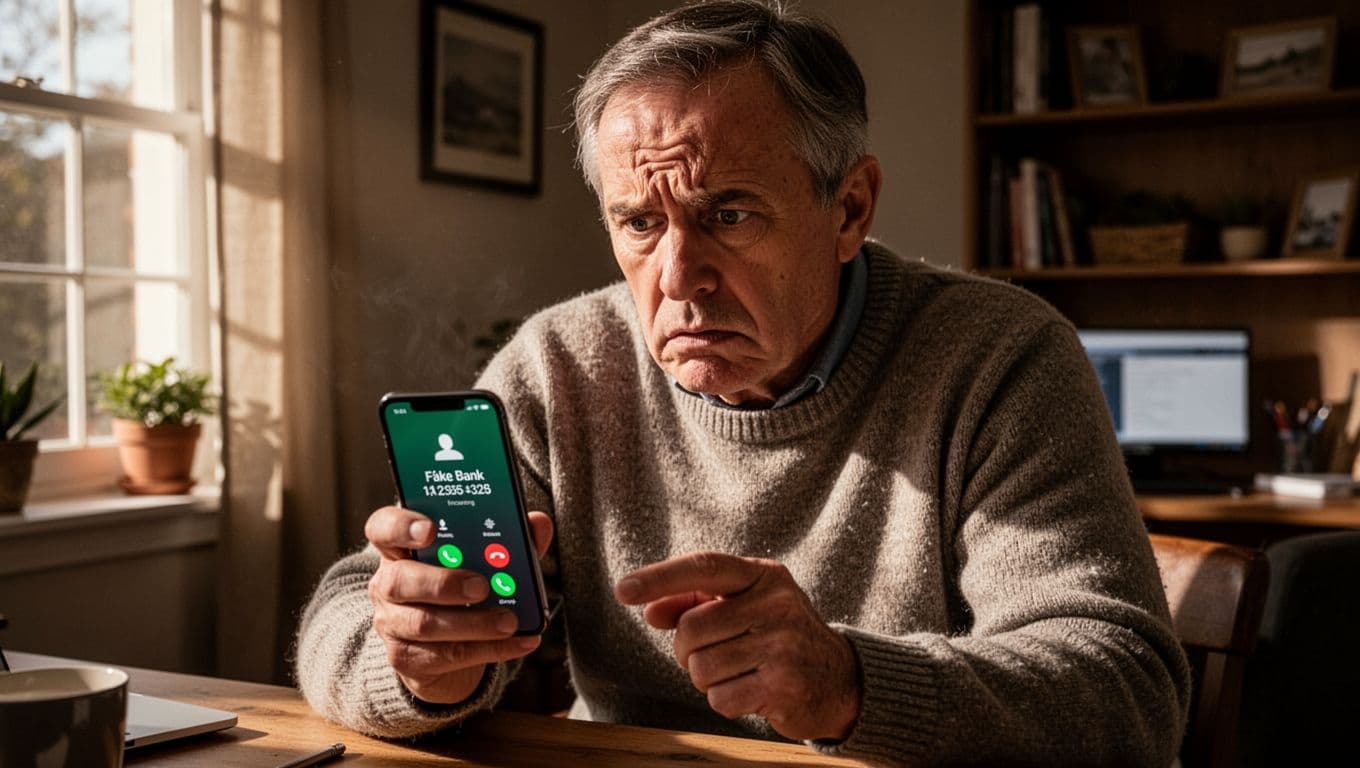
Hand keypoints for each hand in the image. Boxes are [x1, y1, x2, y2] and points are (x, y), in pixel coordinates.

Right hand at [365, 506, 552, 703]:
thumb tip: (538, 522)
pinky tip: (520, 641)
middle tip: (482, 587)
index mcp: (401, 548)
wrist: (442, 650)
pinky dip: (490, 649)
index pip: (383, 528)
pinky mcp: (406, 659)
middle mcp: (387, 584)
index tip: (430, 529)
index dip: (401, 526)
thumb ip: (509, 540)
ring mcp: (392, 623)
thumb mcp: (482, 560)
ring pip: (424, 624)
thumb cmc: (461, 589)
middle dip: (444, 583)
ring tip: (510, 621)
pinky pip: (446, 656)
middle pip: (400, 580)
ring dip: (474, 623)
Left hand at [615, 552, 860, 740]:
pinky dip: (725, 700)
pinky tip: (751, 690)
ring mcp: (783, 645)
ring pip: (700, 667)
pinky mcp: (784, 686)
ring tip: (737, 671)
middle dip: (687, 649)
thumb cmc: (778, 636)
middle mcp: (777, 604)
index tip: (623, 590)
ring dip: (707, 678)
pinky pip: (720, 698)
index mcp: (764, 575)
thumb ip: (695, 602)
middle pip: (691, 629)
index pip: (704, 567)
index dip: (660, 578)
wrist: (839, 679)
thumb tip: (651, 610)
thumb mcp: (744, 606)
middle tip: (714, 653)